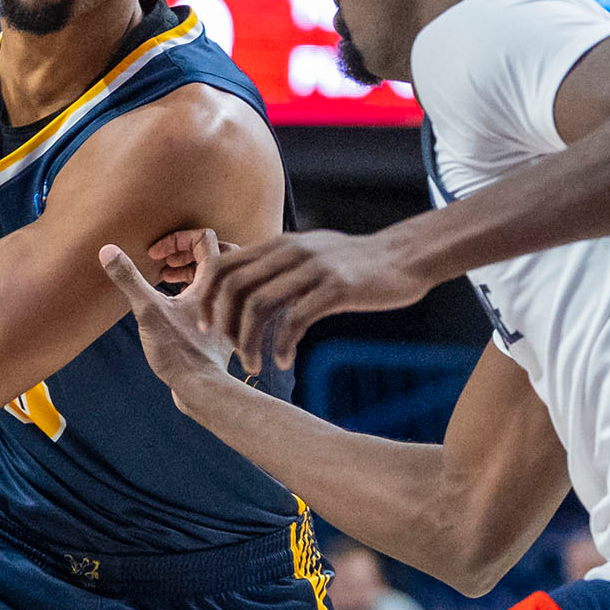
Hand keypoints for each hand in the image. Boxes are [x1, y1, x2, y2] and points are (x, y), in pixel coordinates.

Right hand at [99, 231, 238, 403]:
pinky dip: (193, 291)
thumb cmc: (179, 351)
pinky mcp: (221, 326)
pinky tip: (173, 304)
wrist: (201, 388)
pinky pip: (213, 297)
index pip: (204, 238)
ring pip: (215, 277)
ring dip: (189, 271)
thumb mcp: (148, 310)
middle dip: (185, 252)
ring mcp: (226, 308)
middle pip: (215, 253)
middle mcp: (226, 290)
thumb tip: (107, 250)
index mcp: (214, 279)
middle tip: (163, 263)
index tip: (155, 256)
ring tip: (165, 278)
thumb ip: (129, 279)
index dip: (176, 240)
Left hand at [193, 229, 438, 372]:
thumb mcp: (310, 252)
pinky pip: (295, 319)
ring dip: (249, 341)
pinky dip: (282, 344)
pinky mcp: (336, 287)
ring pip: (259, 304)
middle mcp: (290, 251)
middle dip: (223, 324)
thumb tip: (247, 287)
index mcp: (278, 244)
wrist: (403, 257)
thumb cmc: (355, 262)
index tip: (206, 327)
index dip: (206, 298)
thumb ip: (279, 265)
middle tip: (232, 353)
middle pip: (234, 286)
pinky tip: (283, 360)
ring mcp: (312, 268)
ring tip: (253, 365)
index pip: (223, 266)